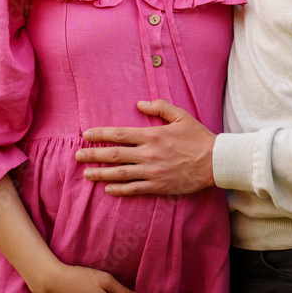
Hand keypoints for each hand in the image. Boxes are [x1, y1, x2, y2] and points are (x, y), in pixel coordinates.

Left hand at [76, 100, 215, 195]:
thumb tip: (139, 103)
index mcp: (152, 135)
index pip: (119, 134)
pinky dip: (119, 190)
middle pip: (114, 154)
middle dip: (93, 154)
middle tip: (77, 155)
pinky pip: (133, 189)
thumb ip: (159, 107)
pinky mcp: (158, 186)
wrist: (214, 161)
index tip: (86, 134)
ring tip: (86, 173)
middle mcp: (148, 153)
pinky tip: (108, 189)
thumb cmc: (198, 137)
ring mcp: (151, 171)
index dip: (100, 134)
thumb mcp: (181, 116)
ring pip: (119, 173)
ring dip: (100, 174)